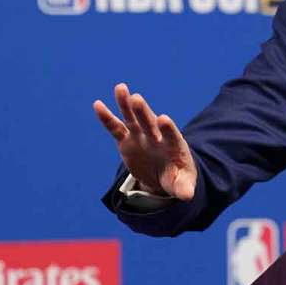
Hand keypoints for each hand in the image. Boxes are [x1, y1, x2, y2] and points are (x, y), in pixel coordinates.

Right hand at [93, 83, 197, 200]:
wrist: (164, 175)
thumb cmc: (176, 178)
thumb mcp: (181, 184)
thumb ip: (184, 188)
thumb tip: (187, 196)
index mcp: (173, 146)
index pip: (172, 136)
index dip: (168, 129)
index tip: (163, 119)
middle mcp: (157, 137)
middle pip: (150, 122)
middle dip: (143, 112)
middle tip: (137, 98)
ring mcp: (141, 137)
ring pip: (133, 119)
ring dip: (126, 105)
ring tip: (121, 88)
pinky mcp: (127, 141)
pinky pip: (116, 128)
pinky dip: (107, 118)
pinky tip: (97, 105)